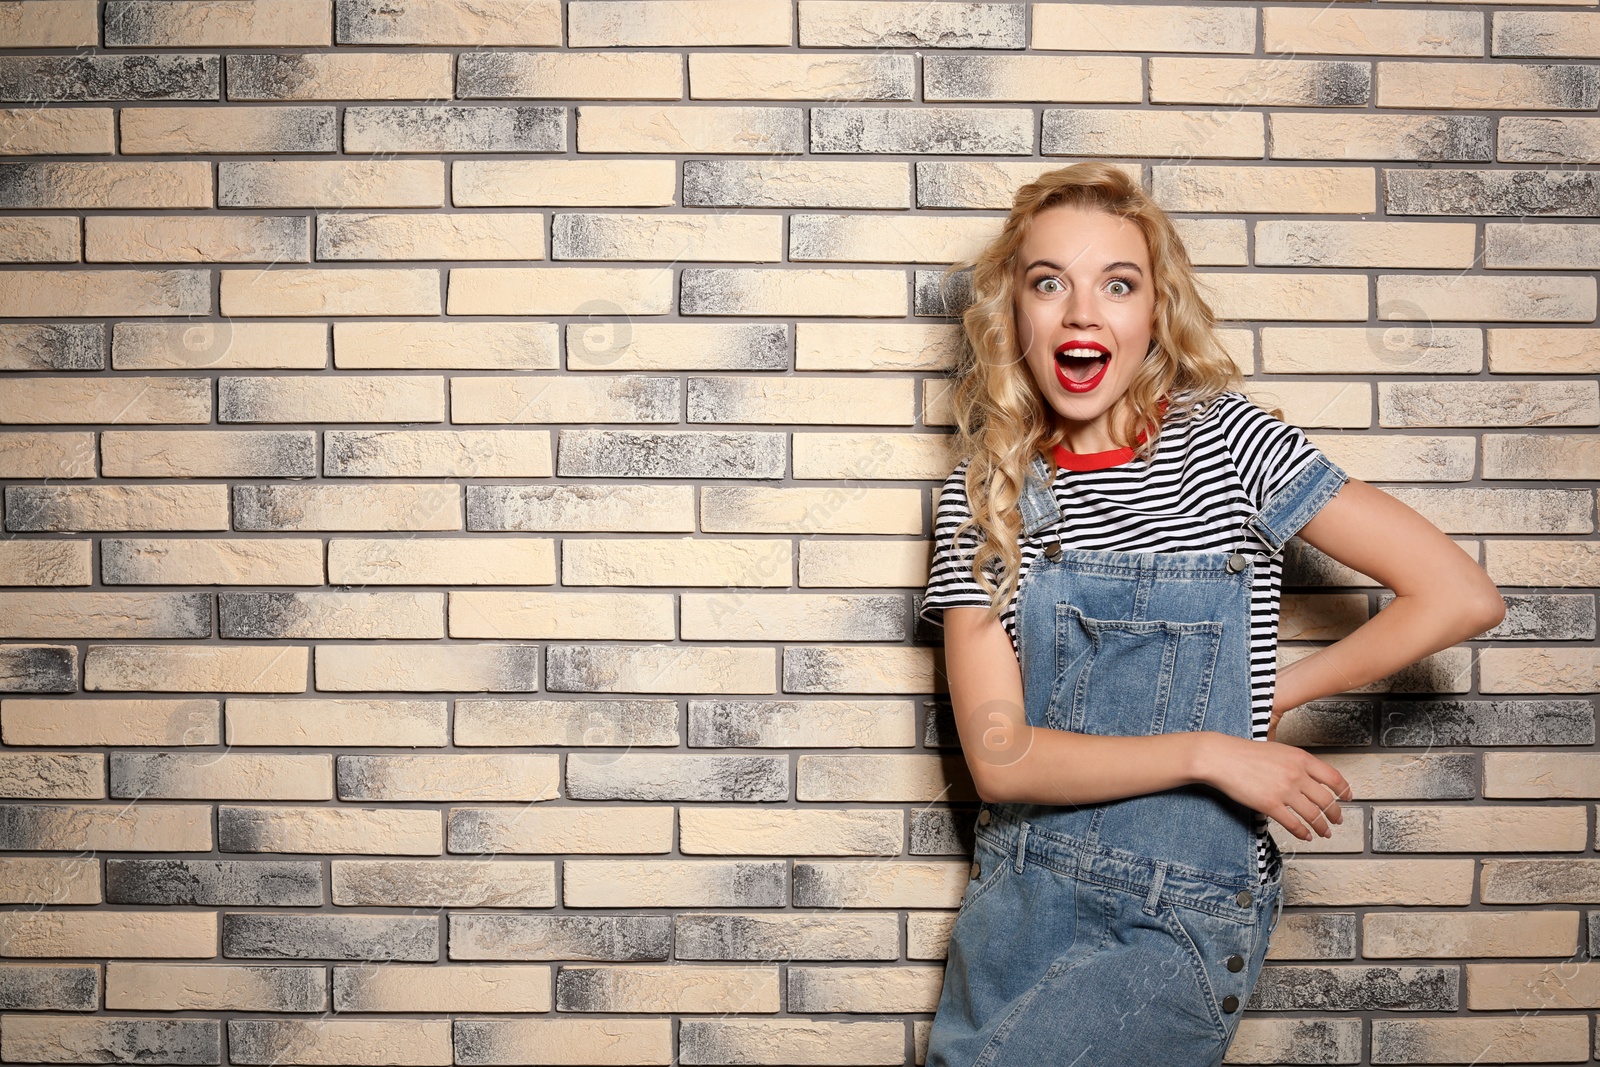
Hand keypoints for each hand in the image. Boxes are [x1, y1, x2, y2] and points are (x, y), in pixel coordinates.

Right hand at [1192, 732, 1351, 841]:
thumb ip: (1296, 763)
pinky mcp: (1270, 805)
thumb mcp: (1279, 750)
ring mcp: (1284, 791)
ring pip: (1313, 815)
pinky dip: (1302, 832)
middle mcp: (1296, 774)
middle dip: (1335, 814)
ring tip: (1324, 833)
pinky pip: (1293, 824)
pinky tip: (1305, 836)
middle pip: (1326, 800)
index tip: (1347, 798)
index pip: (1333, 777)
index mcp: (1301, 758)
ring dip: (1322, 827)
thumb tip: (1309, 780)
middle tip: (1337, 820)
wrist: (1221, 757)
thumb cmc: (1245, 753)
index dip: (1344, 791)